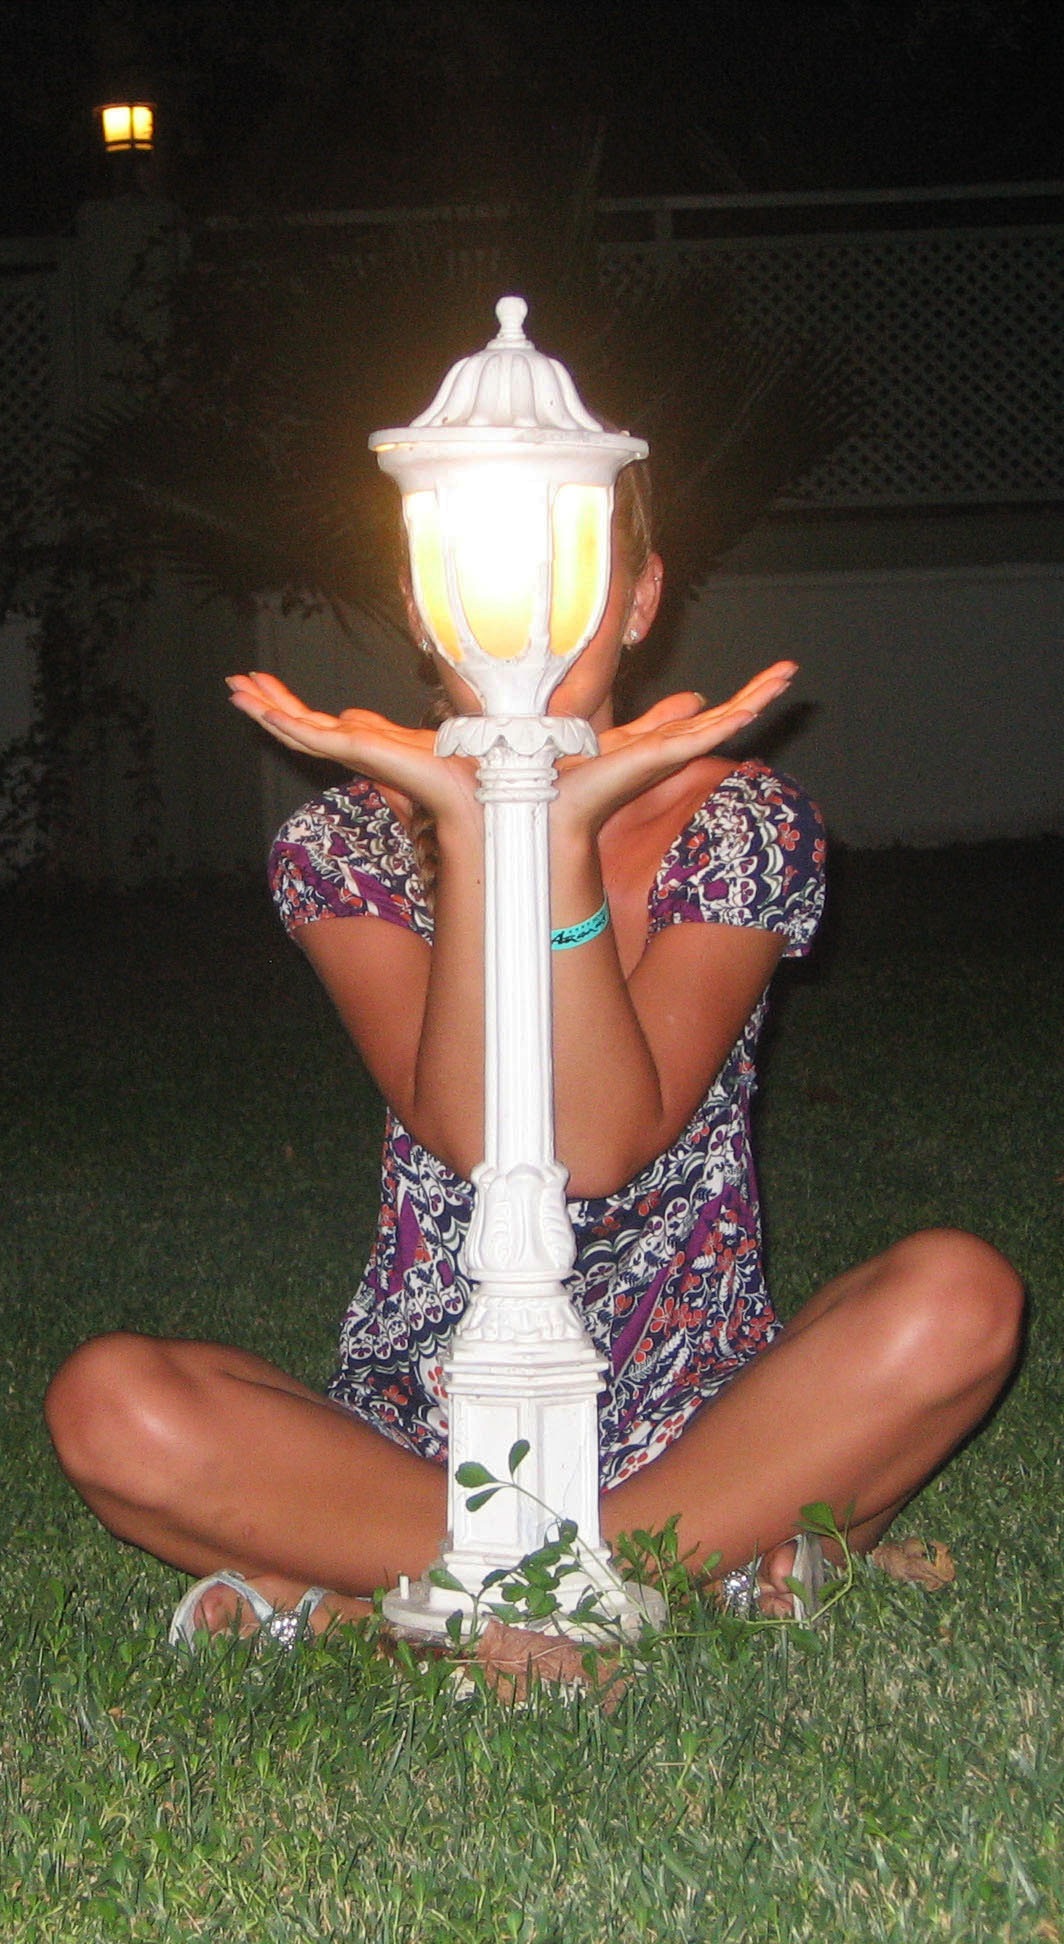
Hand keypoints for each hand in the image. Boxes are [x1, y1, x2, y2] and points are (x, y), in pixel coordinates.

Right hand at [226, 671, 475, 821]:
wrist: (456, 785)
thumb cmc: (435, 766)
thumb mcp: (394, 734)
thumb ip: (367, 726)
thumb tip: (347, 714)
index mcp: (352, 744)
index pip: (307, 723)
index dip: (280, 705)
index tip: (259, 685)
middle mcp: (345, 747)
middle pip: (294, 723)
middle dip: (262, 702)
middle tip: (232, 682)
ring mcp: (348, 749)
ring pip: (296, 728)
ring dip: (264, 709)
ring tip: (237, 691)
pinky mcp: (356, 750)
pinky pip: (315, 737)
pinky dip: (289, 725)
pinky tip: (268, 714)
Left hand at [555, 661, 797, 831]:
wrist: (563, 796)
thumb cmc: (589, 772)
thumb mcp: (629, 733)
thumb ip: (662, 717)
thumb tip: (696, 696)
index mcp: (673, 740)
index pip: (718, 713)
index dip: (747, 693)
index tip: (775, 674)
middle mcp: (679, 747)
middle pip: (728, 714)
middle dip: (760, 691)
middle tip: (791, 669)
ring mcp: (673, 752)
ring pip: (723, 721)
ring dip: (754, 699)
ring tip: (783, 679)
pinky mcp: (661, 755)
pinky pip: (700, 736)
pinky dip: (725, 723)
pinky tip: (748, 710)